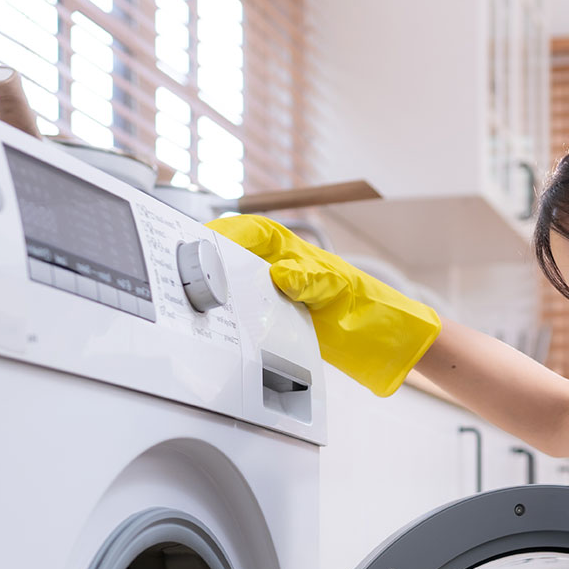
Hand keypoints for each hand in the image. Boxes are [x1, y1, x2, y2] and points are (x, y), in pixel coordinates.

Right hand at [209, 214, 441, 397]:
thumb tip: (281, 275)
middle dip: (210, 263)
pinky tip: (223, 325)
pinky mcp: (272, 317)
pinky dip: (232, 318)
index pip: (247, 229)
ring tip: (199, 301)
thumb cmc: (362, 303)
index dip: (222, 232)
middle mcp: (274, 266)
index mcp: (288, 247)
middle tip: (189, 274)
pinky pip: (244, 313)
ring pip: (233, 286)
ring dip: (218, 293)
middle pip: (231, 257)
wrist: (379, 339)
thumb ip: (309, 279)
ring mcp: (271, 292)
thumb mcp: (335, 287)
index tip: (199, 241)